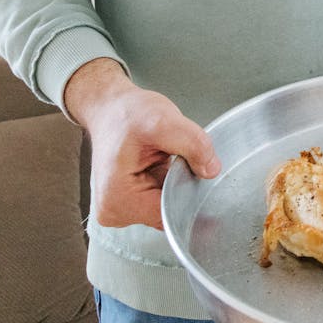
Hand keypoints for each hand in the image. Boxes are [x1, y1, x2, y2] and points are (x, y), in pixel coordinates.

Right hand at [64, 58, 220, 228]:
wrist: (111, 108)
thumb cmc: (128, 114)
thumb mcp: (163, 120)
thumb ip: (192, 144)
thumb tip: (212, 170)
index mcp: (117, 200)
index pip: (170, 213)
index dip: (189, 192)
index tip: (193, 169)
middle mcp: (115, 212)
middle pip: (169, 212)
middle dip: (181, 185)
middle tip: (175, 156)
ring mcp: (121, 209)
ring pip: (168, 205)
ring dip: (175, 182)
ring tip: (164, 157)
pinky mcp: (129, 203)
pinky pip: (161, 199)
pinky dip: (168, 182)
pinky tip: (161, 162)